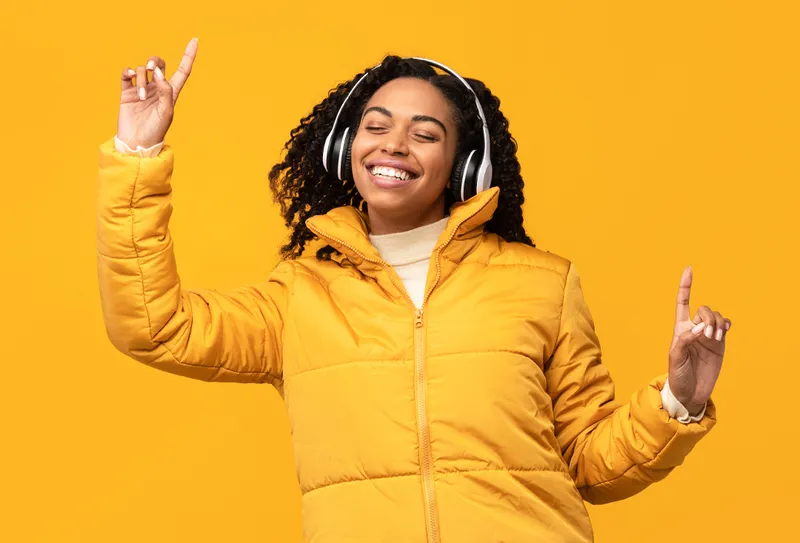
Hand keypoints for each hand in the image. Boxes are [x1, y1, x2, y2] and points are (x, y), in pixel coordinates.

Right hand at [117, 38, 198, 149]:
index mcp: (171, 93)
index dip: (188, 56)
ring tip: (141, 95)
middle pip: (158, 63)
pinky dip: (128, 72)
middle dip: (153, 62)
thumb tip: (158, 72)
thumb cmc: (156, 131)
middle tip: (150, 71)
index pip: (182, 70)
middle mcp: (157, 88)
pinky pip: (126, 74)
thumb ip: (166, 91)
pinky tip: (129, 76)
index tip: (195, 40)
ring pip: (141, 69)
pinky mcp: (127, 92)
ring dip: (141, 78)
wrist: (137, 143)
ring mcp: (142, 89)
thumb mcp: (166, 112)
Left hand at [668, 265, 731, 414]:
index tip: (689, 269)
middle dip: (709, 319)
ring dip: (718, 324)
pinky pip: (726, 326)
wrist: (691, 391)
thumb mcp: (675, 358)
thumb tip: (700, 328)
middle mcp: (694, 328)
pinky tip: (725, 331)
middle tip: (708, 337)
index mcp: (680, 328)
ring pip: (717, 317)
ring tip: (715, 339)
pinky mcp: (719, 343)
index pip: (682, 302)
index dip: (685, 286)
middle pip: (704, 310)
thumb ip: (685, 340)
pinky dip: (727, 324)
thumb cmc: (678, 374)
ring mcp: (708, 335)